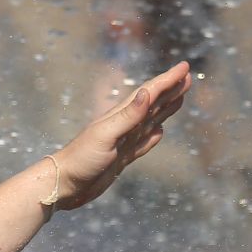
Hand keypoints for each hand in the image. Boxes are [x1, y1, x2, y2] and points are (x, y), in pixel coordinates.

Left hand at [50, 61, 191, 211]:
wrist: (63, 184)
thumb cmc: (81, 159)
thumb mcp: (105, 135)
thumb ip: (127, 115)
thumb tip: (146, 92)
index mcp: (120, 116)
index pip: (149, 93)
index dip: (167, 80)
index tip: (185, 67)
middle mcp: (123, 126)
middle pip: (152, 103)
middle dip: (170, 90)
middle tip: (188, 77)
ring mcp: (122, 142)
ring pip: (150, 121)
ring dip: (165, 109)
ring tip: (179, 98)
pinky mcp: (120, 158)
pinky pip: (142, 143)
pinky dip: (153, 136)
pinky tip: (159, 132)